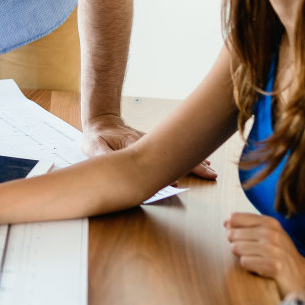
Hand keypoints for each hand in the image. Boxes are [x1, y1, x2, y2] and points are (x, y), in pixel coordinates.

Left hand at [80, 114, 215, 179]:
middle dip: (193, 164)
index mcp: (135, 143)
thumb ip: (101, 155)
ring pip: (178, 153)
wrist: (101, 123)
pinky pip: (174, 153)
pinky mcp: (155, 145)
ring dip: (195, 162)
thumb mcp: (93, 146)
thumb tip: (111, 165)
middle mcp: (149, 143)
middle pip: (174, 154)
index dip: (167, 171)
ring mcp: (154, 144)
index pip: (156, 158)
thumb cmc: (96, 137)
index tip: (177, 181)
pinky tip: (200, 164)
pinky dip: (187, 159)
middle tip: (210, 174)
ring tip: (211, 171)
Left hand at [224, 212, 304, 296]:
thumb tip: (226, 223)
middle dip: (236, 245)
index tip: (241, 238)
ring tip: (256, 260)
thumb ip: (248, 226)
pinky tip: (260, 268)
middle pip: (232, 235)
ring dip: (242, 257)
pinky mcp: (273, 265)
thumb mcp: (269, 235)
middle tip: (250, 253)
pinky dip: (249, 267)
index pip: (235, 218)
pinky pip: (244, 262)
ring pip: (236, 248)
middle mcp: (272, 233)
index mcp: (270, 222)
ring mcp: (273, 249)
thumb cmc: (280, 254)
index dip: (232, 229)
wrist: (302, 276)